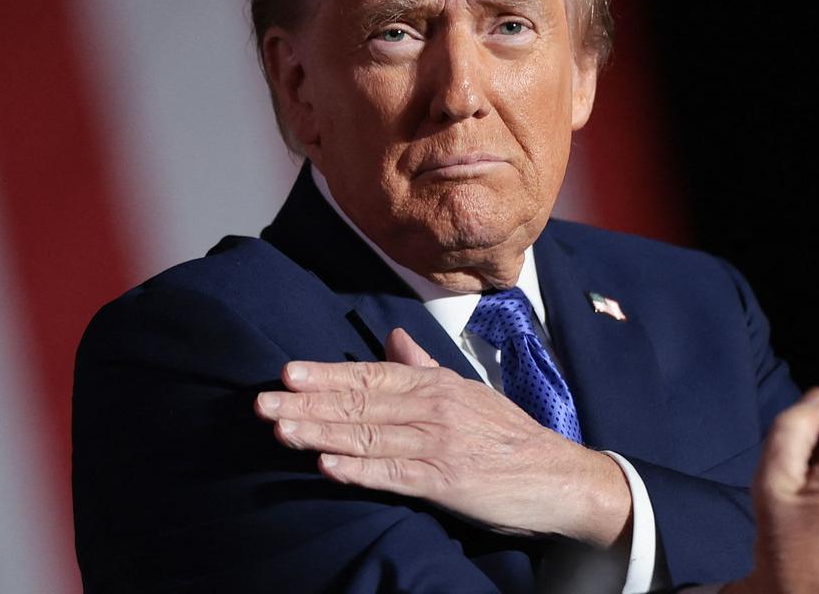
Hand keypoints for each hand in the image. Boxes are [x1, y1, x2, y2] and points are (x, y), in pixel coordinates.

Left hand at [254, 328, 631, 546]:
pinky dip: (359, 470)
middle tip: (262, 403)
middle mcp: (432, 407)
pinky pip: (394, 474)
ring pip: (368, 436)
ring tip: (281, 431)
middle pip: (360, 403)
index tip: (286, 373)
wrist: (556, 475)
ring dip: (321, 433)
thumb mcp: (466, 390)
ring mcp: (438, 443)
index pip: (370, 375)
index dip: (326, 374)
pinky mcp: (446, 480)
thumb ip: (424, 366)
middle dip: (308, 404)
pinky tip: (327, 466)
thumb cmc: (505, 433)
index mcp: (434, 384)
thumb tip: (393, 338)